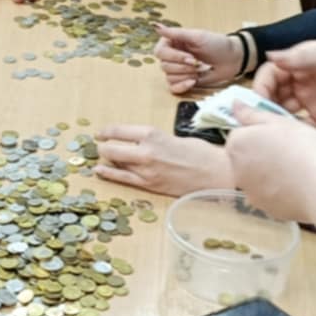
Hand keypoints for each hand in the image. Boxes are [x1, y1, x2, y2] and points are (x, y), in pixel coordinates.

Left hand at [94, 124, 232, 195]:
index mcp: (152, 134)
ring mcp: (146, 170)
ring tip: (103, 156)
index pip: (119, 130)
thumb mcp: (172, 137)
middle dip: (104, 146)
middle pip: (111, 147)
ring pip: (115, 162)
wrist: (215, 173)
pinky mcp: (149, 185)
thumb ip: (152, 140)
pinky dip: (109, 173)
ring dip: (108, 159)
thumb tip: (135, 143)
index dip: (106, 131)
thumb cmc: (199, 152)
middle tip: (101, 145)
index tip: (101, 133)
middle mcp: (146, 151)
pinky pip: (122, 178)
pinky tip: (99, 171)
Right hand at [154, 24, 243, 94]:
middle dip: (183, 67)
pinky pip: (173, 88)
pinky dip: (182, 86)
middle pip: (164, 66)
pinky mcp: (183, 81)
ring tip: (198, 71)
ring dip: (185, 75)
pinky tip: (193, 81)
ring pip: (168, 77)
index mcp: (172, 42)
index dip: (175, 57)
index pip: (160, 52)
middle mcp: (172, 55)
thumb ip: (176, 33)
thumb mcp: (197, 36)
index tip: (191, 57)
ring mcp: (178, 69)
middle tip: (198, 63)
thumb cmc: (217, 45)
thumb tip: (156, 27)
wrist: (232, 59)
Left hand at [224, 107, 315, 226]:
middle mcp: (236, 169)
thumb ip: (252, 114)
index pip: (240, 133)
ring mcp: (249, 192)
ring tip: (295, 167)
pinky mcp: (264, 209)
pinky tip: (297, 184)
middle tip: (288, 149)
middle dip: (261, 151)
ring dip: (268, 171)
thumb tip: (234, 105)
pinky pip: (268, 194)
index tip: (278, 133)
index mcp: (237, 144)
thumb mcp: (280, 121)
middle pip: (245, 156)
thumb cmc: (303, 147)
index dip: (260, 131)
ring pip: (256, 176)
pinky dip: (278, 189)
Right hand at [254, 40, 315, 129]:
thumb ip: (300, 57)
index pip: (271, 72)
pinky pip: (302, 127)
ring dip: (276, 121)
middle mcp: (305, 80)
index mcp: (303, 60)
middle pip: (274, 93)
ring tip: (271, 134)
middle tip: (259, 123)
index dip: (261, 85)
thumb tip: (269, 55)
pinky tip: (289, 140)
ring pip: (285, 111)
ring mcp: (315, 100)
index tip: (257, 101)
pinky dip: (292, 133)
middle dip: (264, 106)